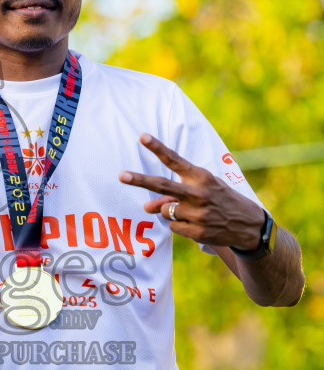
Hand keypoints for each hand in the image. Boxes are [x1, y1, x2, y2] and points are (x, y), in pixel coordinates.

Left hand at [119, 133, 263, 249]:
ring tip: (192, 212)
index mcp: (201, 177)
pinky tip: (196, 224)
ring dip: (170, 211)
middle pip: (162, 186)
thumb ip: (174, 193)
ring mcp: (198, 214)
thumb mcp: (204, 189)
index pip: (175, 160)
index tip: (142, 136)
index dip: (157, 148)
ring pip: (165, 211)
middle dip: (139, 180)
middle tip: (121, 175)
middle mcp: (199, 193)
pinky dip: (179, 225)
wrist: (249, 225)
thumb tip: (147, 207)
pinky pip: (173, 227)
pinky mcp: (198, 232)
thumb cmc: (221, 200)